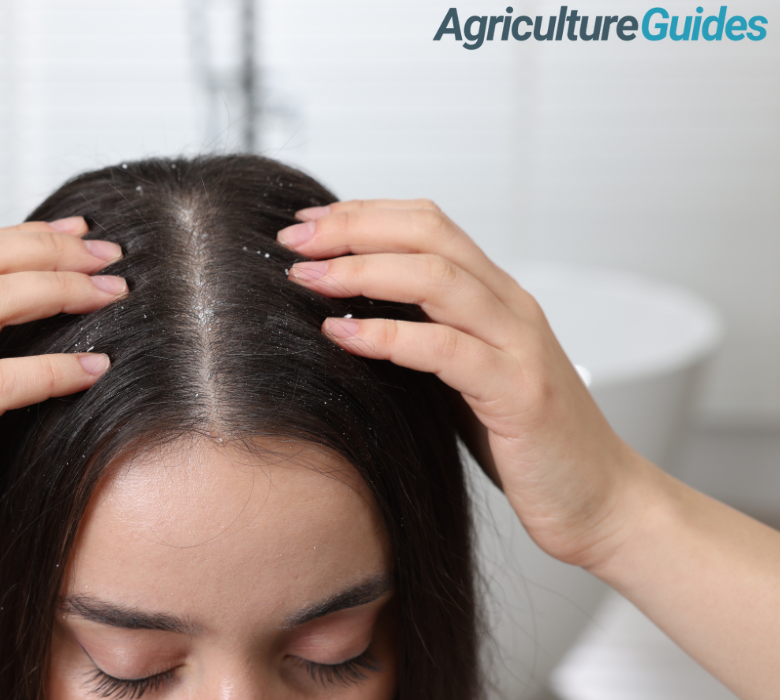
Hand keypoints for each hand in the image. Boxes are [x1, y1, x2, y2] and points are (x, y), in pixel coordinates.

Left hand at [279, 200, 647, 570]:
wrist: (600, 503)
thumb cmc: (524, 444)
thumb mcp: (465, 377)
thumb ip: (424, 340)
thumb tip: (347, 316)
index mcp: (496, 297)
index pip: (427, 225)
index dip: (362, 214)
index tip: (305, 224)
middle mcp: (510, 307)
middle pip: (428, 233)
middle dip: (352, 228)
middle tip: (291, 238)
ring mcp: (519, 346)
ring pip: (436, 278)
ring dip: (361, 271)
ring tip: (305, 278)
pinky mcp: (519, 394)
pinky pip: (446, 350)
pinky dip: (387, 337)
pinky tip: (340, 335)